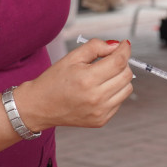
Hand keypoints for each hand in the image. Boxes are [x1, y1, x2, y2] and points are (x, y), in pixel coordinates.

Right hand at [17, 38, 133, 130]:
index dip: (124, 50)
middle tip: (110, 60)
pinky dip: (114, 92)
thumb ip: (95, 47)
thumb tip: (115, 45)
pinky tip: (99, 90)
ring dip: (120, 78)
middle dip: (122, 63)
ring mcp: (100, 112)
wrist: (40, 106)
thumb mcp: (71, 57)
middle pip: (126, 75)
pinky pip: (119, 101)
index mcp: (87, 79)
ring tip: (104, 76)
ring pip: (127, 88)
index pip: (119, 62)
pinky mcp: (101, 121)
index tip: (124, 45)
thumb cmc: (53, 81)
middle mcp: (96, 98)